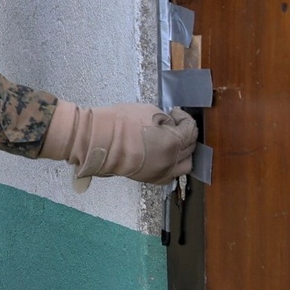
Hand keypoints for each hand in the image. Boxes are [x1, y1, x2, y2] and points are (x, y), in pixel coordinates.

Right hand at [41, 100, 197, 189]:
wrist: (98, 141)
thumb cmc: (121, 123)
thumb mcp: (150, 111)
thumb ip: (166, 120)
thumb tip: (170, 125)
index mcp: (173, 143)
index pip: (191, 130)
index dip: (185, 118)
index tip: (176, 112)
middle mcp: (171, 161)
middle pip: (190, 148)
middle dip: (186, 134)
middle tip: (176, 124)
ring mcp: (161, 172)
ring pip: (184, 165)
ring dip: (184, 152)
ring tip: (174, 142)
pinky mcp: (150, 178)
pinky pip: (170, 175)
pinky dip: (173, 166)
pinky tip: (166, 156)